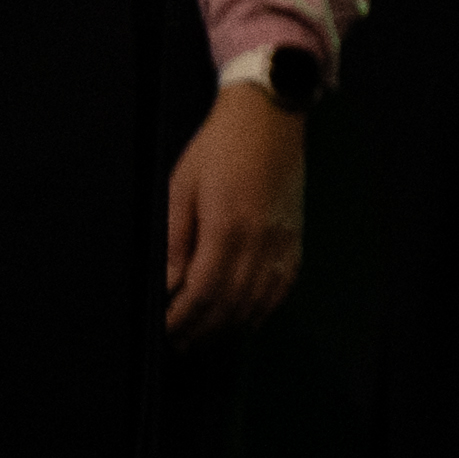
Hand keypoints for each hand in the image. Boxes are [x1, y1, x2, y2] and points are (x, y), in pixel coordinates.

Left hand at [164, 85, 309, 334]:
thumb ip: (175, 242)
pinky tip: (246, 318)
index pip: (203, 292)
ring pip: (260, 300)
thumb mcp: (181, 189)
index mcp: (228, 225)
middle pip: (232, 304)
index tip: (163, 331)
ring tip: (205, 336)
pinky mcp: (295, 235)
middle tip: (178, 342)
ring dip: (231, 326)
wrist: (269, 115)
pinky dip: (265, 308)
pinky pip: (284, 284)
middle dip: (202, 330)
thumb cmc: (217, 148)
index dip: (181, 319)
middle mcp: (261, 238)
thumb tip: (166, 286)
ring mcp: (284, 238)